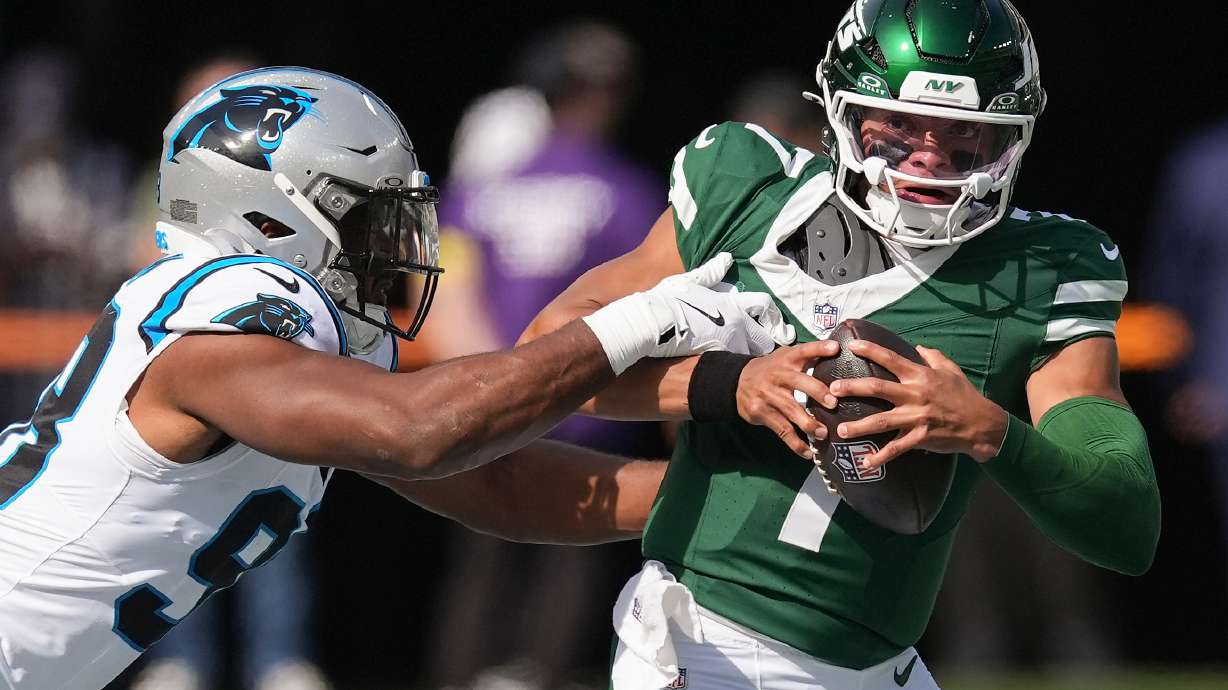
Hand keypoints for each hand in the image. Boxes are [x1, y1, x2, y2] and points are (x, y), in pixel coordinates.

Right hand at [645, 253, 795, 357]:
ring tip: (741, 357)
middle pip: (765, 339)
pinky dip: (731, 366)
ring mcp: (726, 344)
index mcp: (732, 303)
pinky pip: (731, 366)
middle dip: (762, 343)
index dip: (774, 315)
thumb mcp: (690, 281)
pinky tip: (726, 367)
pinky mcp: (714, 359)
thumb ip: (712, 272)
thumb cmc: (668, 299)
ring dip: (747, 356)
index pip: (765, 305)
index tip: (778, 324)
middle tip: (758, 345)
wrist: (653, 322)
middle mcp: (736, 325)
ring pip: (749, 355)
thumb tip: (726, 258)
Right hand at [736, 340, 840, 458]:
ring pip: (791, 410)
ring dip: (809, 424)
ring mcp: (769, 396)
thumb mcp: (785, 357)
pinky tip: (807, 453)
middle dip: (817, 392)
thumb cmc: (771, 369)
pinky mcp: (762, 413)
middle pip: (799, 382)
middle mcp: (778, 376)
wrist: (738, 382)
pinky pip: (782, 430)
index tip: (835, 348)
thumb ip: (808, 356)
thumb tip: (838, 350)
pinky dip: (795, 444)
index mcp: (787, 359)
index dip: (819, 349)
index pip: (804, 350)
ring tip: (823, 433)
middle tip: (833, 403)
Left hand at [829, 340, 1007, 465]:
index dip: (870, 350)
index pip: (891, 359)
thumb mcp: (951, 370)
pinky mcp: (920, 437)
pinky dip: (880, 457)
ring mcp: (917, 417)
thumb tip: (917, 346)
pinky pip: (896, 449)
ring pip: (881, 421)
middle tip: (832, 389)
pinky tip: (865, 463)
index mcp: (920, 375)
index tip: (850, 345)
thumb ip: (932, 356)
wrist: (981, 424)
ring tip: (840, 430)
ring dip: (859, 426)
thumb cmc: (965, 395)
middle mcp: (915, 394)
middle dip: (852, 388)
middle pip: (877, 388)